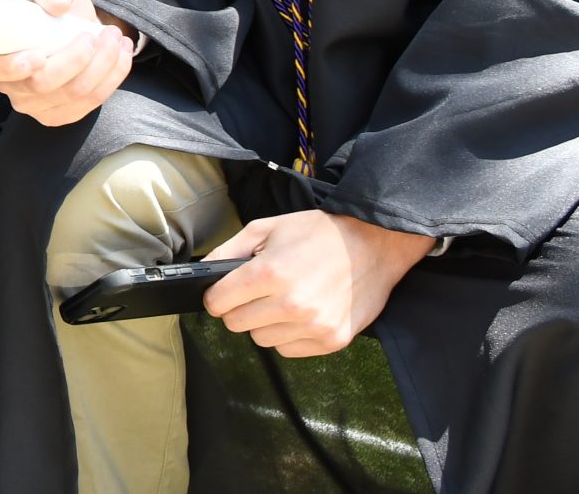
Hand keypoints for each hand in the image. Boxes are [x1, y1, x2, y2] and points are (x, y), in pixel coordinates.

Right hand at [0, 0, 136, 124]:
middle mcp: (10, 86)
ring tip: (115, 38)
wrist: (79, 32)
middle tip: (96, 35)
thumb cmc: (57, 13)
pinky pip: (90, 103)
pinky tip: (122, 56)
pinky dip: (111, 78)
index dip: (9, 67)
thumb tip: (58, 3)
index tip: (37, 56)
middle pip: (40, 84)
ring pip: (71, 94)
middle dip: (75, 61)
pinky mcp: (62, 115)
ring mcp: (35, 106)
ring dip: (101, 66)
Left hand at [202, 210, 433, 356]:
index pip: (218, 302)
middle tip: (254, 294)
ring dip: (264, 324)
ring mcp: (314, 326)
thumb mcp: (267, 228)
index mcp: (270, 273)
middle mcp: (291, 304)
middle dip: (237, 309)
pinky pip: (289, 350)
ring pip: (262, 340)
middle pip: (236, 324)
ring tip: (281, 301)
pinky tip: (300, 314)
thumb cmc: (319, 233)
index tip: (221, 292)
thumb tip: (203, 272)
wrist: (375, 244)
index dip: (215, 296)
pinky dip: (288, 335)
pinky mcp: (332, 340)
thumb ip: (229, 251)